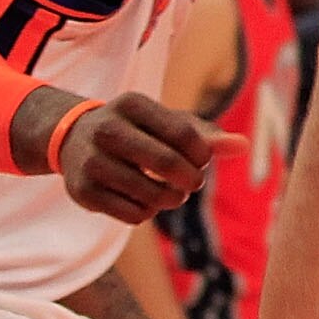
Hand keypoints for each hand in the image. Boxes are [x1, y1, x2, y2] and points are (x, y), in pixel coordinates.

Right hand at [56, 91, 244, 221]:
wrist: (74, 140)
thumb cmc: (137, 130)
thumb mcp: (167, 123)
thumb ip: (206, 135)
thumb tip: (243, 146)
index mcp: (132, 104)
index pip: (184, 133)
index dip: (202, 155)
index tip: (201, 161)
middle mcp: (106, 129)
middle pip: (167, 163)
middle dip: (191, 180)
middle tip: (194, 183)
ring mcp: (91, 161)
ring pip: (151, 194)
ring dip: (172, 199)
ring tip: (173, 194)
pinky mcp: (83, 192)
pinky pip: (133, 215)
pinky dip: (148, 212)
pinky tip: (145, 200)